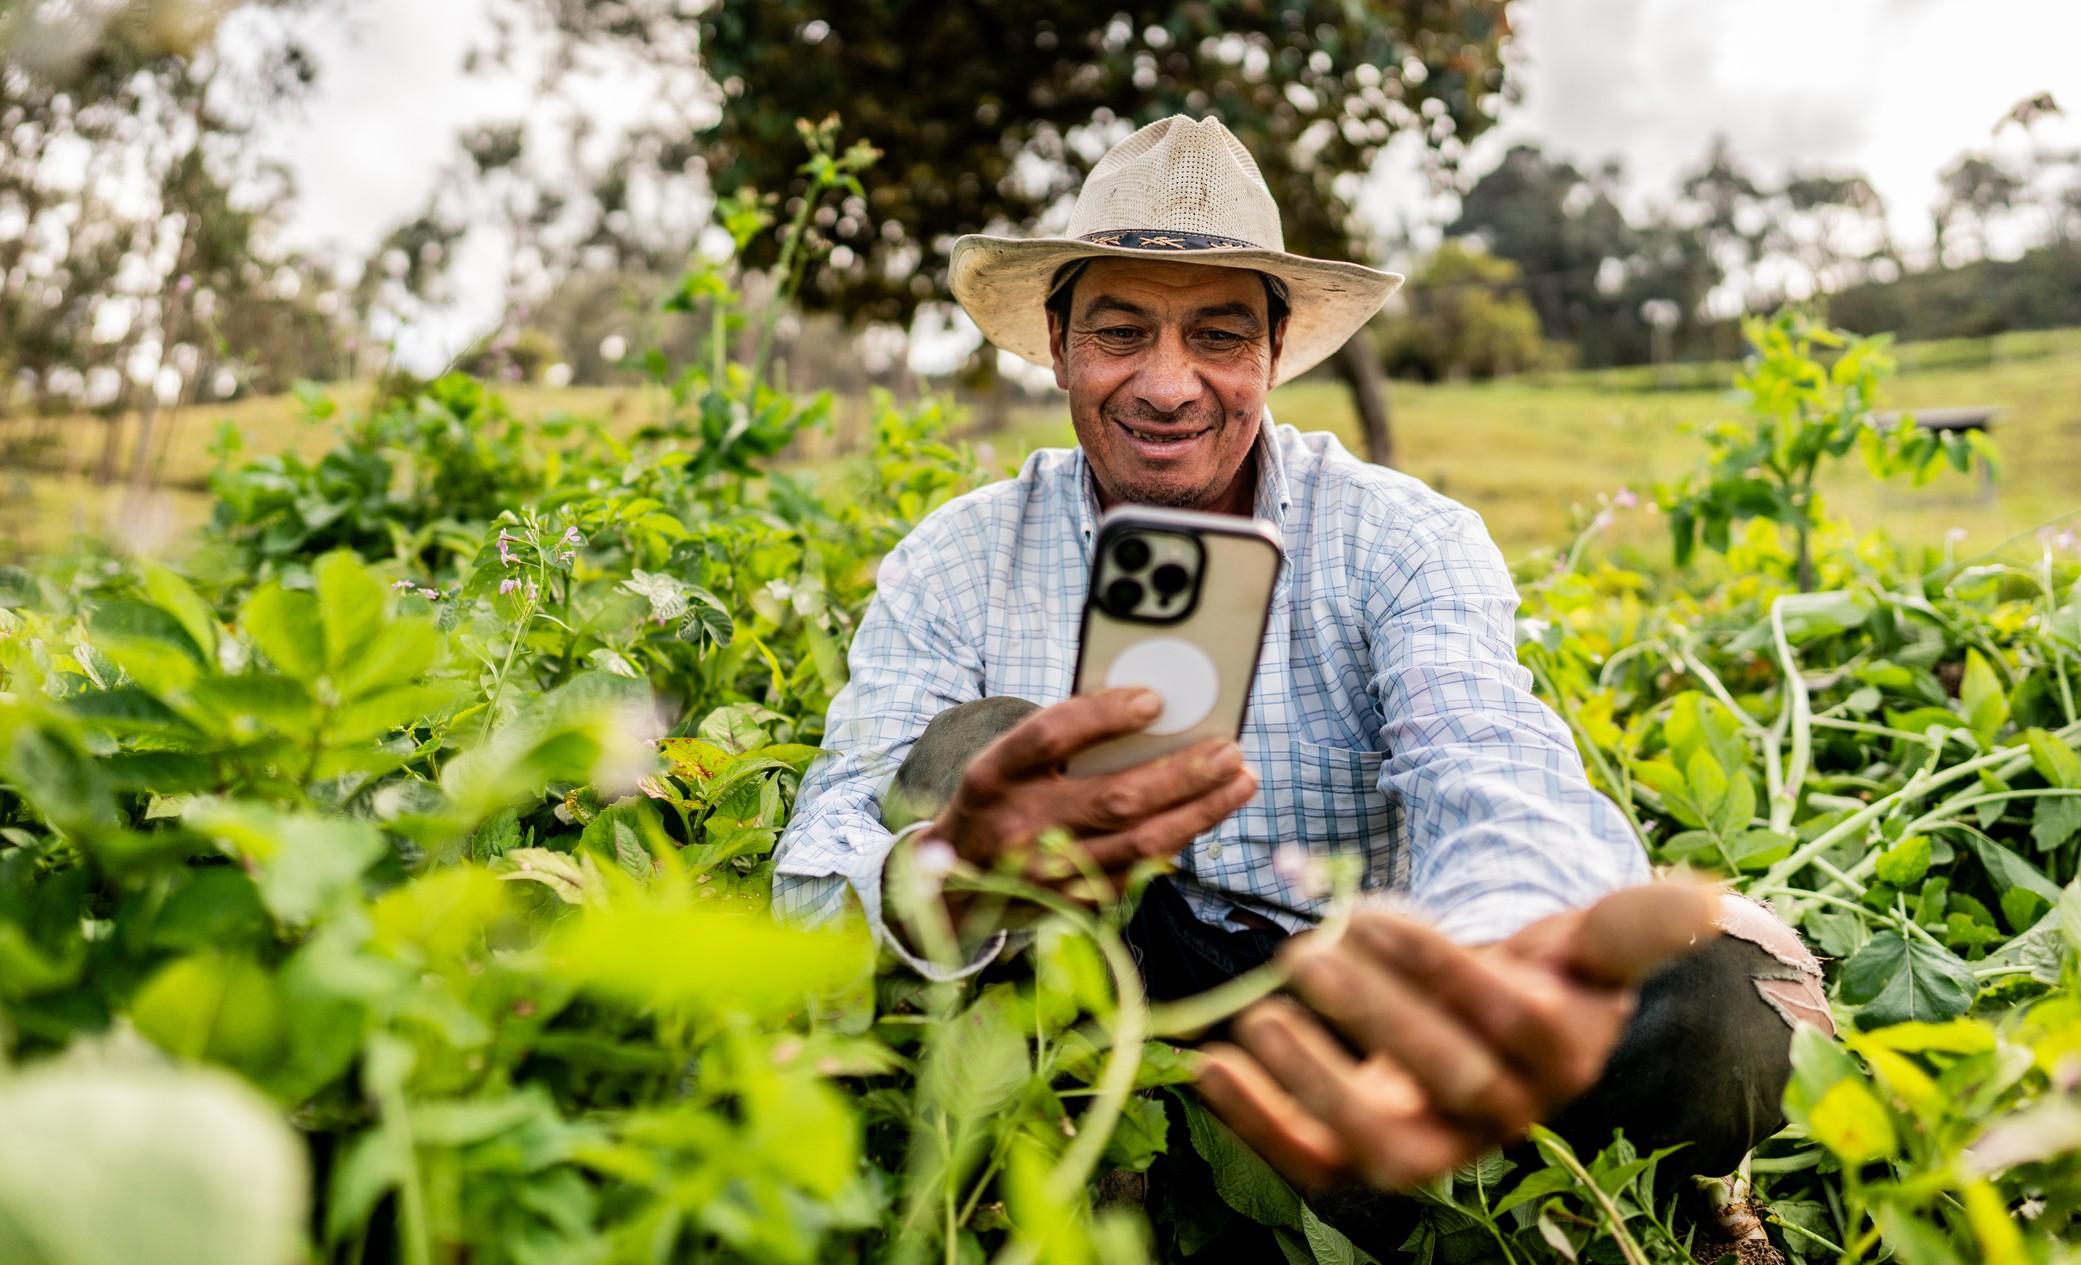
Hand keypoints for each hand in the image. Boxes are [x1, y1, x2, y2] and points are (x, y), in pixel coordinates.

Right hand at [927, 688, 1257, 904]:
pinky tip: (1204, 816)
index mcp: (994, 777)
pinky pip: (1140, 872)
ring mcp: (1048, 875)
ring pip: (1141, 844)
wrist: (955, 888)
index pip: (1050, 736)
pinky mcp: (1073, 907)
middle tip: (1230, 750)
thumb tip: (1149, 709)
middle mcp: (1019, 828)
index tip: (1155, 700)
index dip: (1104, 715)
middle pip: (1115, 799)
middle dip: (1183, 774)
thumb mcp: (1008, 763)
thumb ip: (1064, 739)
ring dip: (1200, 812)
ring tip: (1239, 782)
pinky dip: (1178, 841)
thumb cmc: (1000, 803)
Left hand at [1195, 881, 1720, 1191]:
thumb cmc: (1539, 972)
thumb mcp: (1583, 939)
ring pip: (1380, 1145)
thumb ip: (1628, 921)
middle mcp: (1503, 1113)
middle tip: (1307, 950)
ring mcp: (1435, 1148)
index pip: (1501, 1013)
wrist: (1497, 1031)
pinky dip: (1257, 1124)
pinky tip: (1208, 1065)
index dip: (1436, 963)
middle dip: (1370, 1012)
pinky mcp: (1368, 1161)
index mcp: (1560, 1049)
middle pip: (1442, 1076)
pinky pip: (1314, 1165)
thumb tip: (1704, 898)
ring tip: (1255, 1015)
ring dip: (1311, 1082)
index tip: (1372, 910)